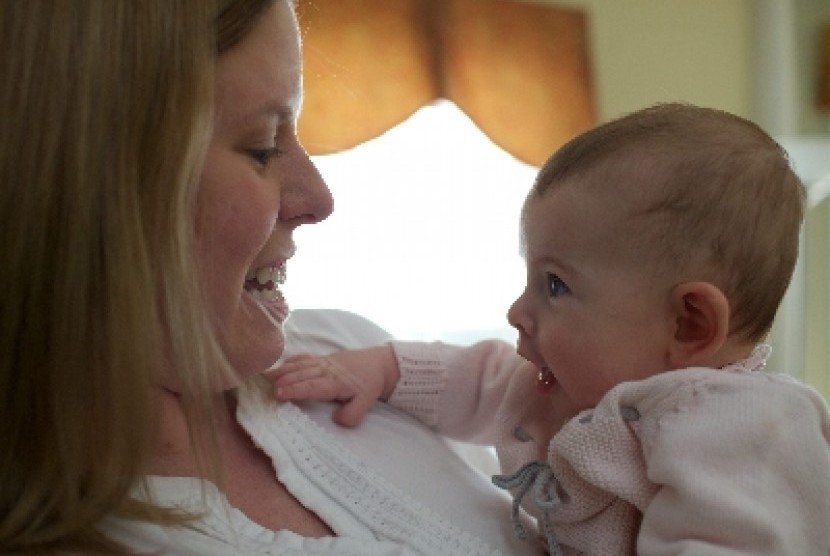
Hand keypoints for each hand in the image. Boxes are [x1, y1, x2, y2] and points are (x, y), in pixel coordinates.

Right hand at [269, 346, 398, 426]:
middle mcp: (326, 370)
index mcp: (335, 382)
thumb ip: (352, 415)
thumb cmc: (369, 384)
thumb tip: (335, 420)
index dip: (294, 390)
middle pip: (299, 375)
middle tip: (264, 390)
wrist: (378, 363)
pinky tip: (280, 366)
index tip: (278, 394)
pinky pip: (303, 358)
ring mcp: (323, 362)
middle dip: (281, 382)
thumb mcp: (366, 403)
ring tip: (264, 378)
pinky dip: (290, 361)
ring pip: (299, 365)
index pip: (311, 386)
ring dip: (281, 371)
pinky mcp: (322, 358)